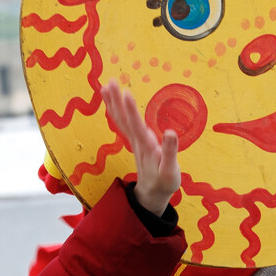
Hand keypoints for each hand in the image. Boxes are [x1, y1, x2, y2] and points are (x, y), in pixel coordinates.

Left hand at [103, 80, 179, 215]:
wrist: (152, 193)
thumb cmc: (164, 182)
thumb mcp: (170, 171)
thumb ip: (170, 152)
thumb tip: (170, 132)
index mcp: (147, 147)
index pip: (137, 126)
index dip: (132, 111)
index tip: (126, 94)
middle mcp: (137, 141)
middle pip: (124, 119)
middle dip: (116, 100)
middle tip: (110, 82)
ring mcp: (134, 141)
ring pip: (120, 120)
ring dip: (112, 102)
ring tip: (105, 85)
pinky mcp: (135, 140)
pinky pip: (122, 123)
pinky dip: (115, 110)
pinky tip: (111, 100)